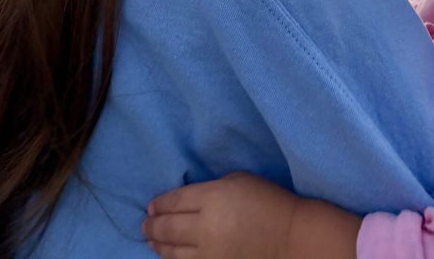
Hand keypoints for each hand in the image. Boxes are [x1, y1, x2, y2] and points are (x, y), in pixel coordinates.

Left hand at [143, 172, 297, 258]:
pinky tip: (169, 256)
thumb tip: (190, 200)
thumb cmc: (266, 200)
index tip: (152, 205)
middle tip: (145, 224)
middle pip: (168, 227)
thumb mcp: (236, 180)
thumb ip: (209, 189)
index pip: (174, 201)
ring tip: (151, 241)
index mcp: (211, 198)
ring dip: (158, 245)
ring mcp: (208, 253)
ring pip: (172, 251)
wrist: (288, 237)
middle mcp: (204, 227)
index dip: (159, 203)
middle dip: (152, 226)